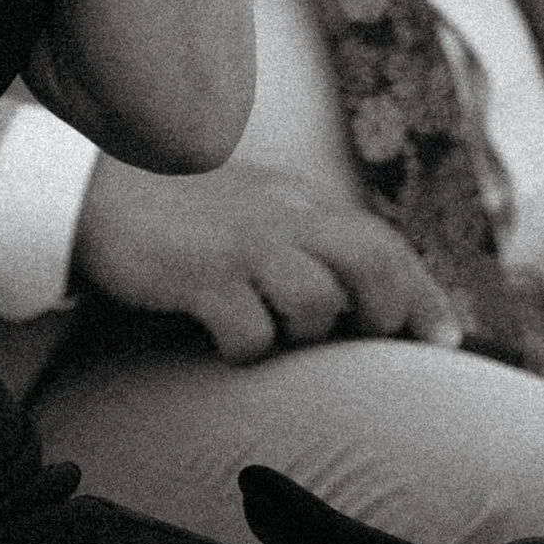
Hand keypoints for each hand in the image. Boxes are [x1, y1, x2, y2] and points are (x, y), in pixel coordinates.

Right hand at [73, 156, 464, 358]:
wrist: (96, 194)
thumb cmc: (184, 216)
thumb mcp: (258, 208)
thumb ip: (308, 235)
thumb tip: (368, 292)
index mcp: (300, 202)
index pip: (382, 242)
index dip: (424, 294)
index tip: (447, 340)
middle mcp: (282, 217)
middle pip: (370, 262)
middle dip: (389, 310)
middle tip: (373, 339)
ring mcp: (242, 245)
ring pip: (316, 301)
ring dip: (310, 331)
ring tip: (281, 333)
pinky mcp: (200, 275)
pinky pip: (249, 330)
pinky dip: (248, 348)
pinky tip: (226, 341)